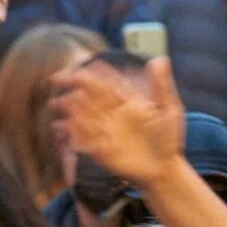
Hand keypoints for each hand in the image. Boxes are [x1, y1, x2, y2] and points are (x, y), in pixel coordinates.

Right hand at [53, 57, 186, 190]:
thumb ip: (162, 86)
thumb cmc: (169, 139)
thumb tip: (159, 58)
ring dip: (70, 109)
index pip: (107, 84)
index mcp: (127, 102)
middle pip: (89, 98)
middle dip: (73, 88)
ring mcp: (106, 132)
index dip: (93, 74)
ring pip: (84, 117)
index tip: (80, 66)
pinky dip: (74, 132)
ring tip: (56, 103)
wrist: (165, 169)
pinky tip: (65, 126)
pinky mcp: (103, 150)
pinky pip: (85, 139)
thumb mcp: (170, 109)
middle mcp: (113, 115)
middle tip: (56, 79)